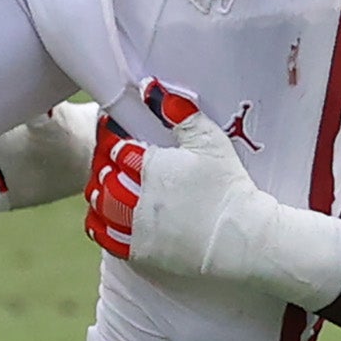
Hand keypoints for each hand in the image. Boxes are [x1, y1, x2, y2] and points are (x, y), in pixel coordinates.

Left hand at [83, 82, 340, 308]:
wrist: (242, 236)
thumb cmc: (229, 186)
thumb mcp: (210, 142)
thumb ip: (181, 113)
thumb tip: (151, 88)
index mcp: (150, 166)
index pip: (117, 149)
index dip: (114, 141)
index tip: (117, 136)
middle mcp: (137, 196)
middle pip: (104, 177)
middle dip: (106, 167)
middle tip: (114, 162)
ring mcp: (136, 227)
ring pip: (101, 206)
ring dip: (100, 195)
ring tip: (109, 187)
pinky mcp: (140, 252)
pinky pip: (105, 237)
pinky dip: (98, 225)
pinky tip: (105, 216)